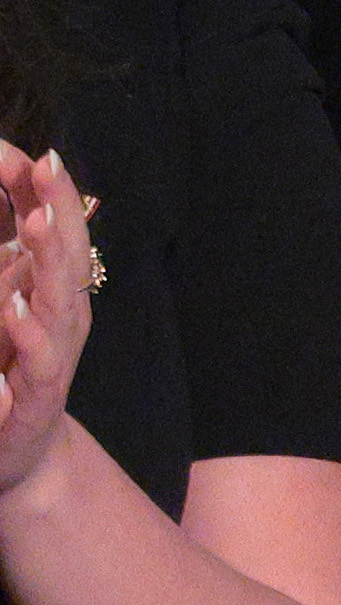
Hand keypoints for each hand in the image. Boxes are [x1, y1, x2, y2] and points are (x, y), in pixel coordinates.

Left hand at [0, 143, 96, 501]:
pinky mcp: (38, 397)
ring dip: (51, 260)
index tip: (36, 152)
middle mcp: (63, 316)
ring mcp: (54, 355)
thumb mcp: (8, 301)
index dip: (51, 190)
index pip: (60, 228)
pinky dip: (29, 334)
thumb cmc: (10, 370)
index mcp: (53, 288)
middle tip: (47, 166)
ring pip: (59, 300)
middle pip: (68, 253)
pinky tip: (14, 309)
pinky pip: (40, 362)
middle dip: (60, 208)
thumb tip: (24, 196)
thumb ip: (13, 254)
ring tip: (37, 223)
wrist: (17, 452)